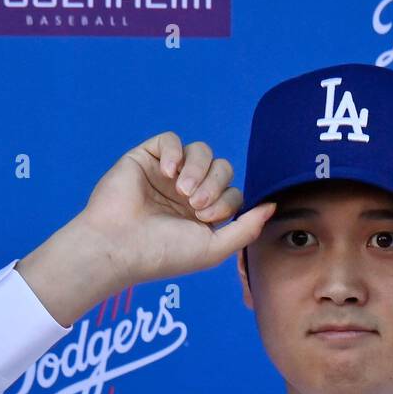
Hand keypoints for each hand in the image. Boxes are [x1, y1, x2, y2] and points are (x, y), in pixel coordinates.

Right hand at [18, 132, 275, 324]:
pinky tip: (167, 172)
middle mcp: (186, 193)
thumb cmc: (164, 254)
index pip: (233, 192)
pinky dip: (174, 152)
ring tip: (182, 191)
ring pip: (200, 151)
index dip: (227, 199)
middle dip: (215, 184)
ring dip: (198, 169)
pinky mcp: (144, 158)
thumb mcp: (214, 249)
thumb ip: (247, 228)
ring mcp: (166, 175)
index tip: (205, 217)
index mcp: (203, 215)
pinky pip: (170, 139)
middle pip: (222, 168)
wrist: (119, 247)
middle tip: (195, 204)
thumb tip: (273, 206)